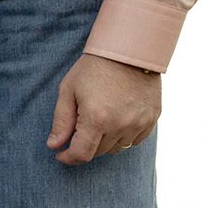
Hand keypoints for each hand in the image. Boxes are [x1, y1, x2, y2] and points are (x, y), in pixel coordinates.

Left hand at [47, 54, 161, 165]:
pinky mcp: (153, 117)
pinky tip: (117, 119)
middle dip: (85, 146)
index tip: (61, 154)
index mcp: (97, 119)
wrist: (131, 48)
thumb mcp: (69, 91)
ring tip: (99, 121)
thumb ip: (61, 121)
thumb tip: (54, 145)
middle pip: (98, 152)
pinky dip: (124, 135)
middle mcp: (121, 124)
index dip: (68, 158)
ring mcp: (139, 122)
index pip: (82, 155)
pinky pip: (135, 139)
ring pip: (117, 147)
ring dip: (105, 142)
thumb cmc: (95, 67)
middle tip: (79, 129)